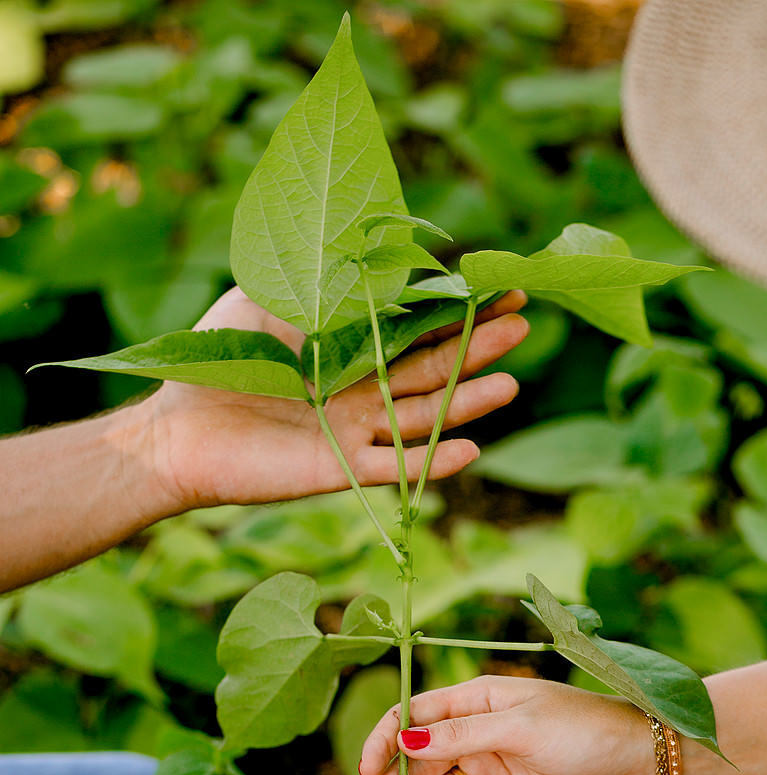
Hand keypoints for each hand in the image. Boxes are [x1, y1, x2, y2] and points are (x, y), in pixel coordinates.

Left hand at [147, 286, 527, 509]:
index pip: (416, 326)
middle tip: (524, 325)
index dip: (457, 309)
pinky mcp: (338, 469)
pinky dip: (432, 462)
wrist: (175, 427)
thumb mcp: (266, 296)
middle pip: (432, 370)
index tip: (502, 288)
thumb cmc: (215, 358)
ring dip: (468, 402)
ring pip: (422, 418)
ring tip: (510, 382)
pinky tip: (472, 448)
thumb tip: (376, 247)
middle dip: (478, 348)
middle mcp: (359, 389)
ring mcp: (353, 431)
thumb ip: (317, 277)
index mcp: (347, 348)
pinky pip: (393, 468)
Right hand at [346, 676, 654, 774]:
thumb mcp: (521, 727)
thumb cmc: (586, 729)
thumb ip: (462, 737)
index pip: (414, 717)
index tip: (366, 770)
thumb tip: (404, 739)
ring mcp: (492, 772)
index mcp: (477, 701)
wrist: (644, 764)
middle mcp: (477, 735)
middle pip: (418, 764)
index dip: (385, 742)